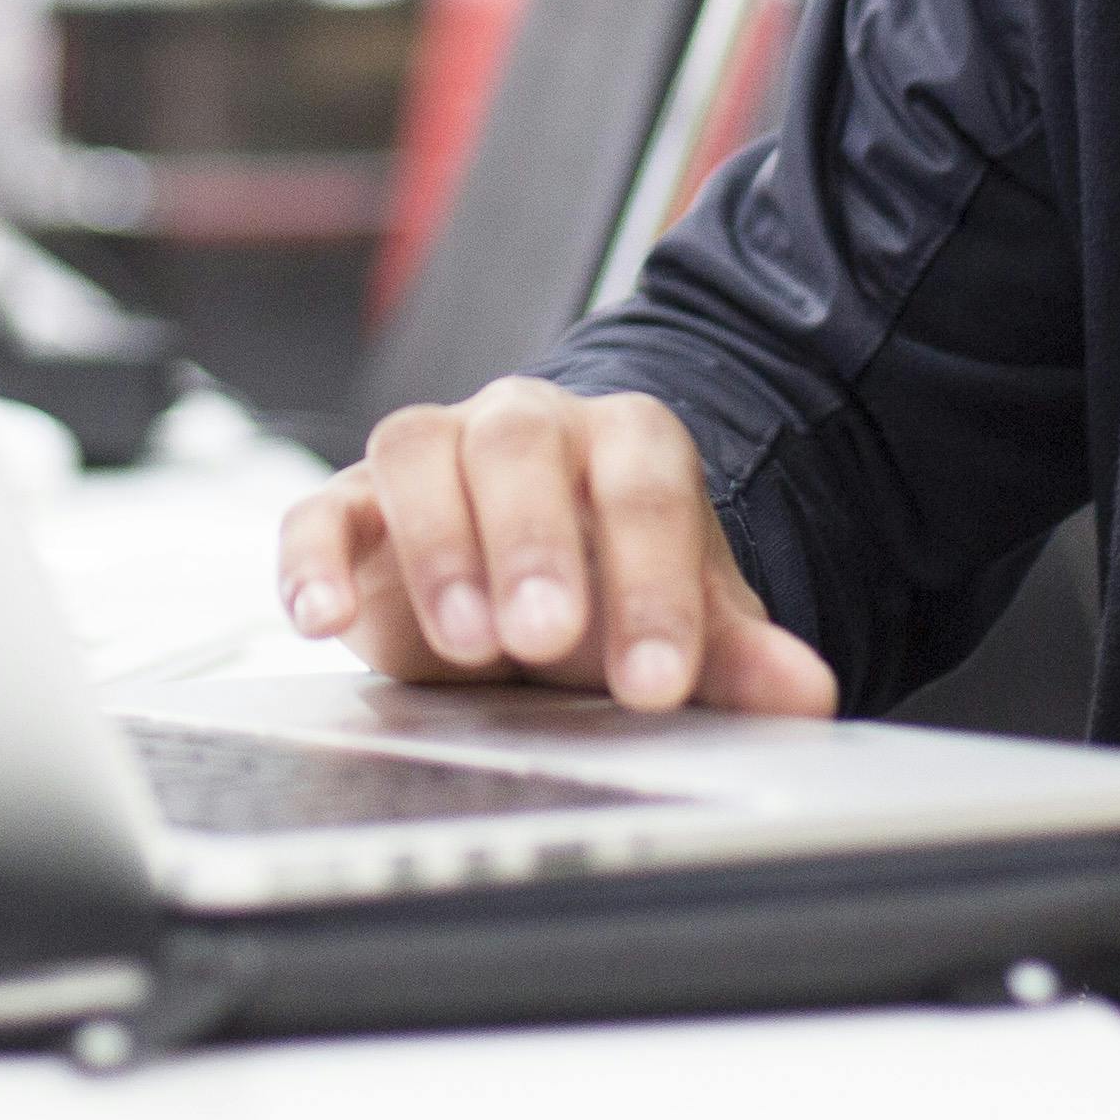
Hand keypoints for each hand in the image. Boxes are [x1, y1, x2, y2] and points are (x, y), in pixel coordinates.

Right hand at [272, 381, 838, 716]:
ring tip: (464, 642)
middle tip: (545, 639)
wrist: (535, 593)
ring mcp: (433, 457)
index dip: (653, 579)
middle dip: (534, 539)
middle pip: (521, 440)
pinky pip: (319, 509)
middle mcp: (526, 427)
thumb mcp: (683, 633)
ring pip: (417, 449)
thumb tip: (807, 692)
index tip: (658, 681)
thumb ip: (740, 658)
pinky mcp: (353, 508)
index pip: (644, 483)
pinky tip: (325, 621)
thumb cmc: (614, 598)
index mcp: (625, 443)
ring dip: (437, 543)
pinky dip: (312, 558)